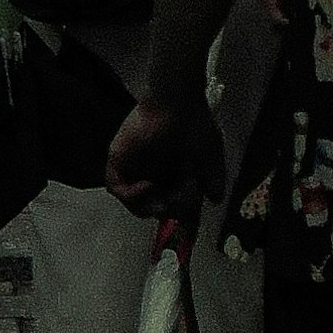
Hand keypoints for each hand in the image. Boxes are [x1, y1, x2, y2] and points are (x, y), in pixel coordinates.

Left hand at [105, 87, 208, 212]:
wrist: (177, 102)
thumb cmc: (195, 124)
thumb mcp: (210, 156)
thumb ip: (213, 178)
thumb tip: (216, 200)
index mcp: (168, 170)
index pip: (167, 201)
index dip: (174, 217)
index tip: (184, 230)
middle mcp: (149, 170)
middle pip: (149, 206)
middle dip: (162, 213)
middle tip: (174, 211)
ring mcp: (132, 166)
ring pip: (131, 201)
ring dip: (146, 207)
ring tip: (162, 201)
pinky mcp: (117, 159)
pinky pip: (115, 187)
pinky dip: (131, 194)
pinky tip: (148, 185)